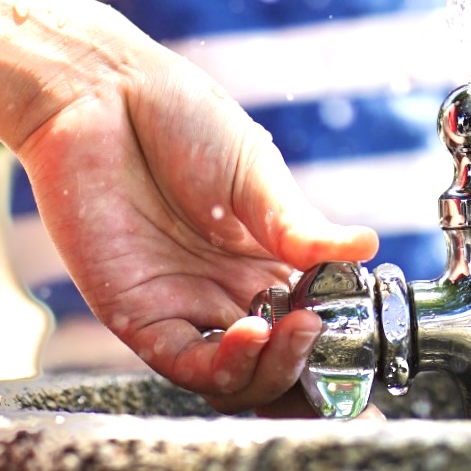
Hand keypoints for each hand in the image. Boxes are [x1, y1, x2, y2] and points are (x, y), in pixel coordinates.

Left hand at [14, 29, 377, 412]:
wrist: (105, 93)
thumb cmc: (179, 117)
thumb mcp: (254, 170)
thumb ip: (298, 225)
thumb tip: (365, 247)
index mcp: (261, 258)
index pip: (305, 323)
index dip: (331, 344)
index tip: (359, 341)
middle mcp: (222, 290)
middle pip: (272, 363)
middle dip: (305, 370)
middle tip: (324, 340)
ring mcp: (180, 304)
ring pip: (232, 376)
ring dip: (269, 372)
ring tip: (294, 334)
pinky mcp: (135, 311)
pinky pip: (183, 362)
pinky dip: (224, 364)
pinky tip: (251, 333)